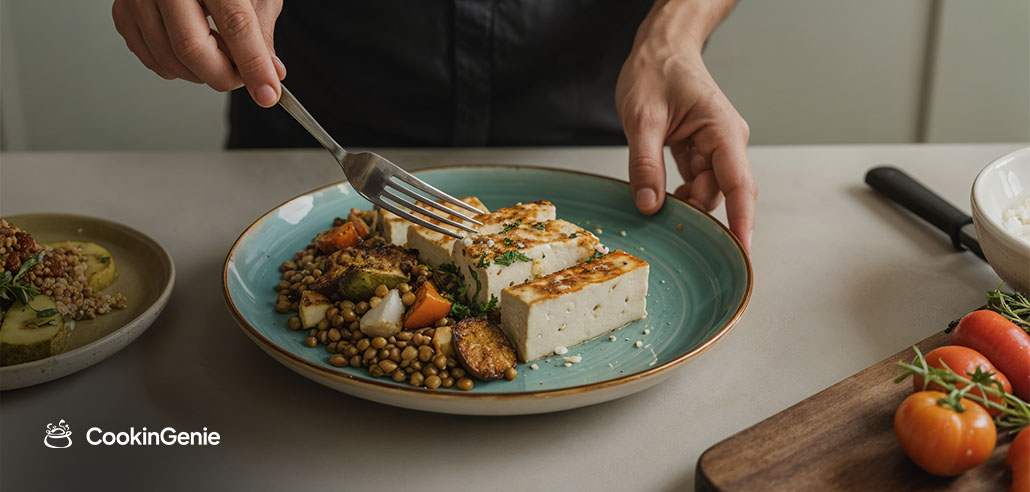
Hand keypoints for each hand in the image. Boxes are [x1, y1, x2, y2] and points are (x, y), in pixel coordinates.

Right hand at [112, 0, 285, 106]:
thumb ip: (260, 29)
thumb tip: (270, 72)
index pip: (234, 25)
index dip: (253, 65)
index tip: (267, 93)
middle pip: (192, 49)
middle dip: (224, 77)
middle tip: (244, 78)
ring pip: (169, 60)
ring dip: (202, 74)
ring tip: (220, 57)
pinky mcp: (123, 12)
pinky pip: (151, 59)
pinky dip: (177, 68)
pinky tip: (194, 51)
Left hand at [616, 1, 755, 251]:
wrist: (660, 47)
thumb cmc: (656, 71)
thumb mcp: (642, 117)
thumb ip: (645, 163)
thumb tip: (649, 204)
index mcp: (722, 130)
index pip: (739, 183)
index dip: (742, 221)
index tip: (742, 251)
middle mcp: (726, 141)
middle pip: (722, 192)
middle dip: (700, 214)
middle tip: (670, 231)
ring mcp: (715, 146)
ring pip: (707, 190)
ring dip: (685, 203)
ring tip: (654, 203)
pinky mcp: (701, 150)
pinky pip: (696, 181)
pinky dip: (679, 193)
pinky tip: (659, 196)